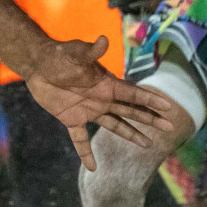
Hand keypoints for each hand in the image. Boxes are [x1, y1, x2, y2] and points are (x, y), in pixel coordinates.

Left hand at [22, 36, 177, 171]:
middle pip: (130, 111)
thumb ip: (90, 51)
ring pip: (114, 125)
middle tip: (169, 127)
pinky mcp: (71, 118)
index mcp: (106, 84)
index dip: (150, 100)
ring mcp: (88, 110)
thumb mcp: (74, 53)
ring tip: (148, 144)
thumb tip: (103, 40)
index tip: (168, 107)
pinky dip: (85, 153)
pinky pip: (80, 139)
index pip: (133, 94)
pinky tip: (93, 167)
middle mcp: (102, 99)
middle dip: (149, 118)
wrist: (38, 65)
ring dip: (130, 134)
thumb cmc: (59, 55)